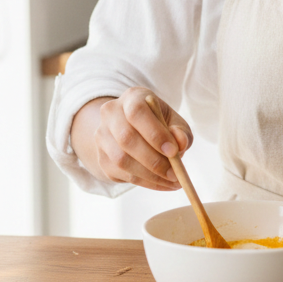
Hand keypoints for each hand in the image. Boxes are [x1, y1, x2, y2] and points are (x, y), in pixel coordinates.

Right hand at [69, 87, 192, 190]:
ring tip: (172, 181)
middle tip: (176, 174)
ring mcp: (102, 136)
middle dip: (154, 160)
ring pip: (122, 160)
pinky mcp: (101, 158)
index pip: (137, 112)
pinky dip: (146, 182)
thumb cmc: (159, 123)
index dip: (154, 133)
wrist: (133, 130)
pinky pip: (122, 174)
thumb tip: (180, 143)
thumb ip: (181, 131)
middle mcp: (111, 114)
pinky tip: (162, 183)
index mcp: (131, 97)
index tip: (173, 151)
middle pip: (126, 138)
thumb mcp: (174, 121)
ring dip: (150, 175)